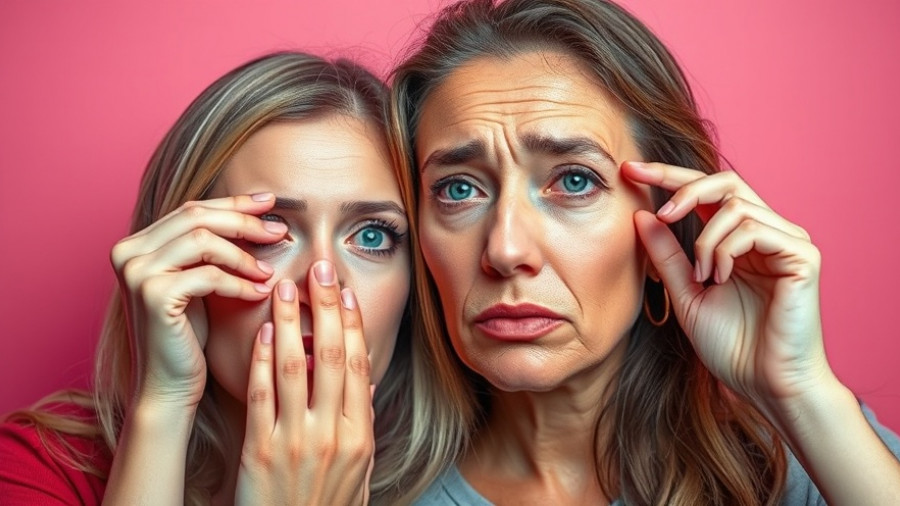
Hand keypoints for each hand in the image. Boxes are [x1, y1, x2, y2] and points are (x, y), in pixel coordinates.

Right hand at [110, 193, 282, 406]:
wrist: (168, 385)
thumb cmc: (188, 336)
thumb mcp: (199, 282)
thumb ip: (211, 248)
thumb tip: (258, 214)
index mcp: (136, 243)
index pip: (192, 209)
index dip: (233, 203)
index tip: (270, 202)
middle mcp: (128, 252)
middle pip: (197, 216)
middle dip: (244, 221)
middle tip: (279, 231)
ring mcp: (136, 272)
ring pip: (203, 240)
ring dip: (244, 255)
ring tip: (269, 271)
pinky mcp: (153, 295)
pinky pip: (208, 275)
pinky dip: (238, 282)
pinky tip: (258, 291)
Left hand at [235, 260, 374, 505]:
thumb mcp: (358, 472)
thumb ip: (363, 426)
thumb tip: (366, 385)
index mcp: (359, 436)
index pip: (358, 365)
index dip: (351, 323)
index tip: (344, 291)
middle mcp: (331, 433)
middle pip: (330, 355)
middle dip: (325, 306)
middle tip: (320, 268)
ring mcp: (295, 440)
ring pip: (294, 366)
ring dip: (289, 320)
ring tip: (284, 285)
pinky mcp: (260, 450)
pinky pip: (261, 394)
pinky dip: (262, 359)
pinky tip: (262, 331)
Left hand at [624, 162, 831, 413]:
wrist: (764, 384)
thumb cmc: (731, 345)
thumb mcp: (685, 293)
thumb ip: (666, 255)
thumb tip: (640, 214)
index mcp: (740, 240)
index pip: (706, 192)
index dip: (668, 176)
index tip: (629, 169)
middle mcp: (768, 232)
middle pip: (726, 181)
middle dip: (684, 188)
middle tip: (660, 213)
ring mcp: (788, 241)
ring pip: (735, 205)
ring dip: (705, 240)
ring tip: (702, 277)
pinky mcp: (802, 256)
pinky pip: (753, 229)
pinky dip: (725, 250)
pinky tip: (719, 278)